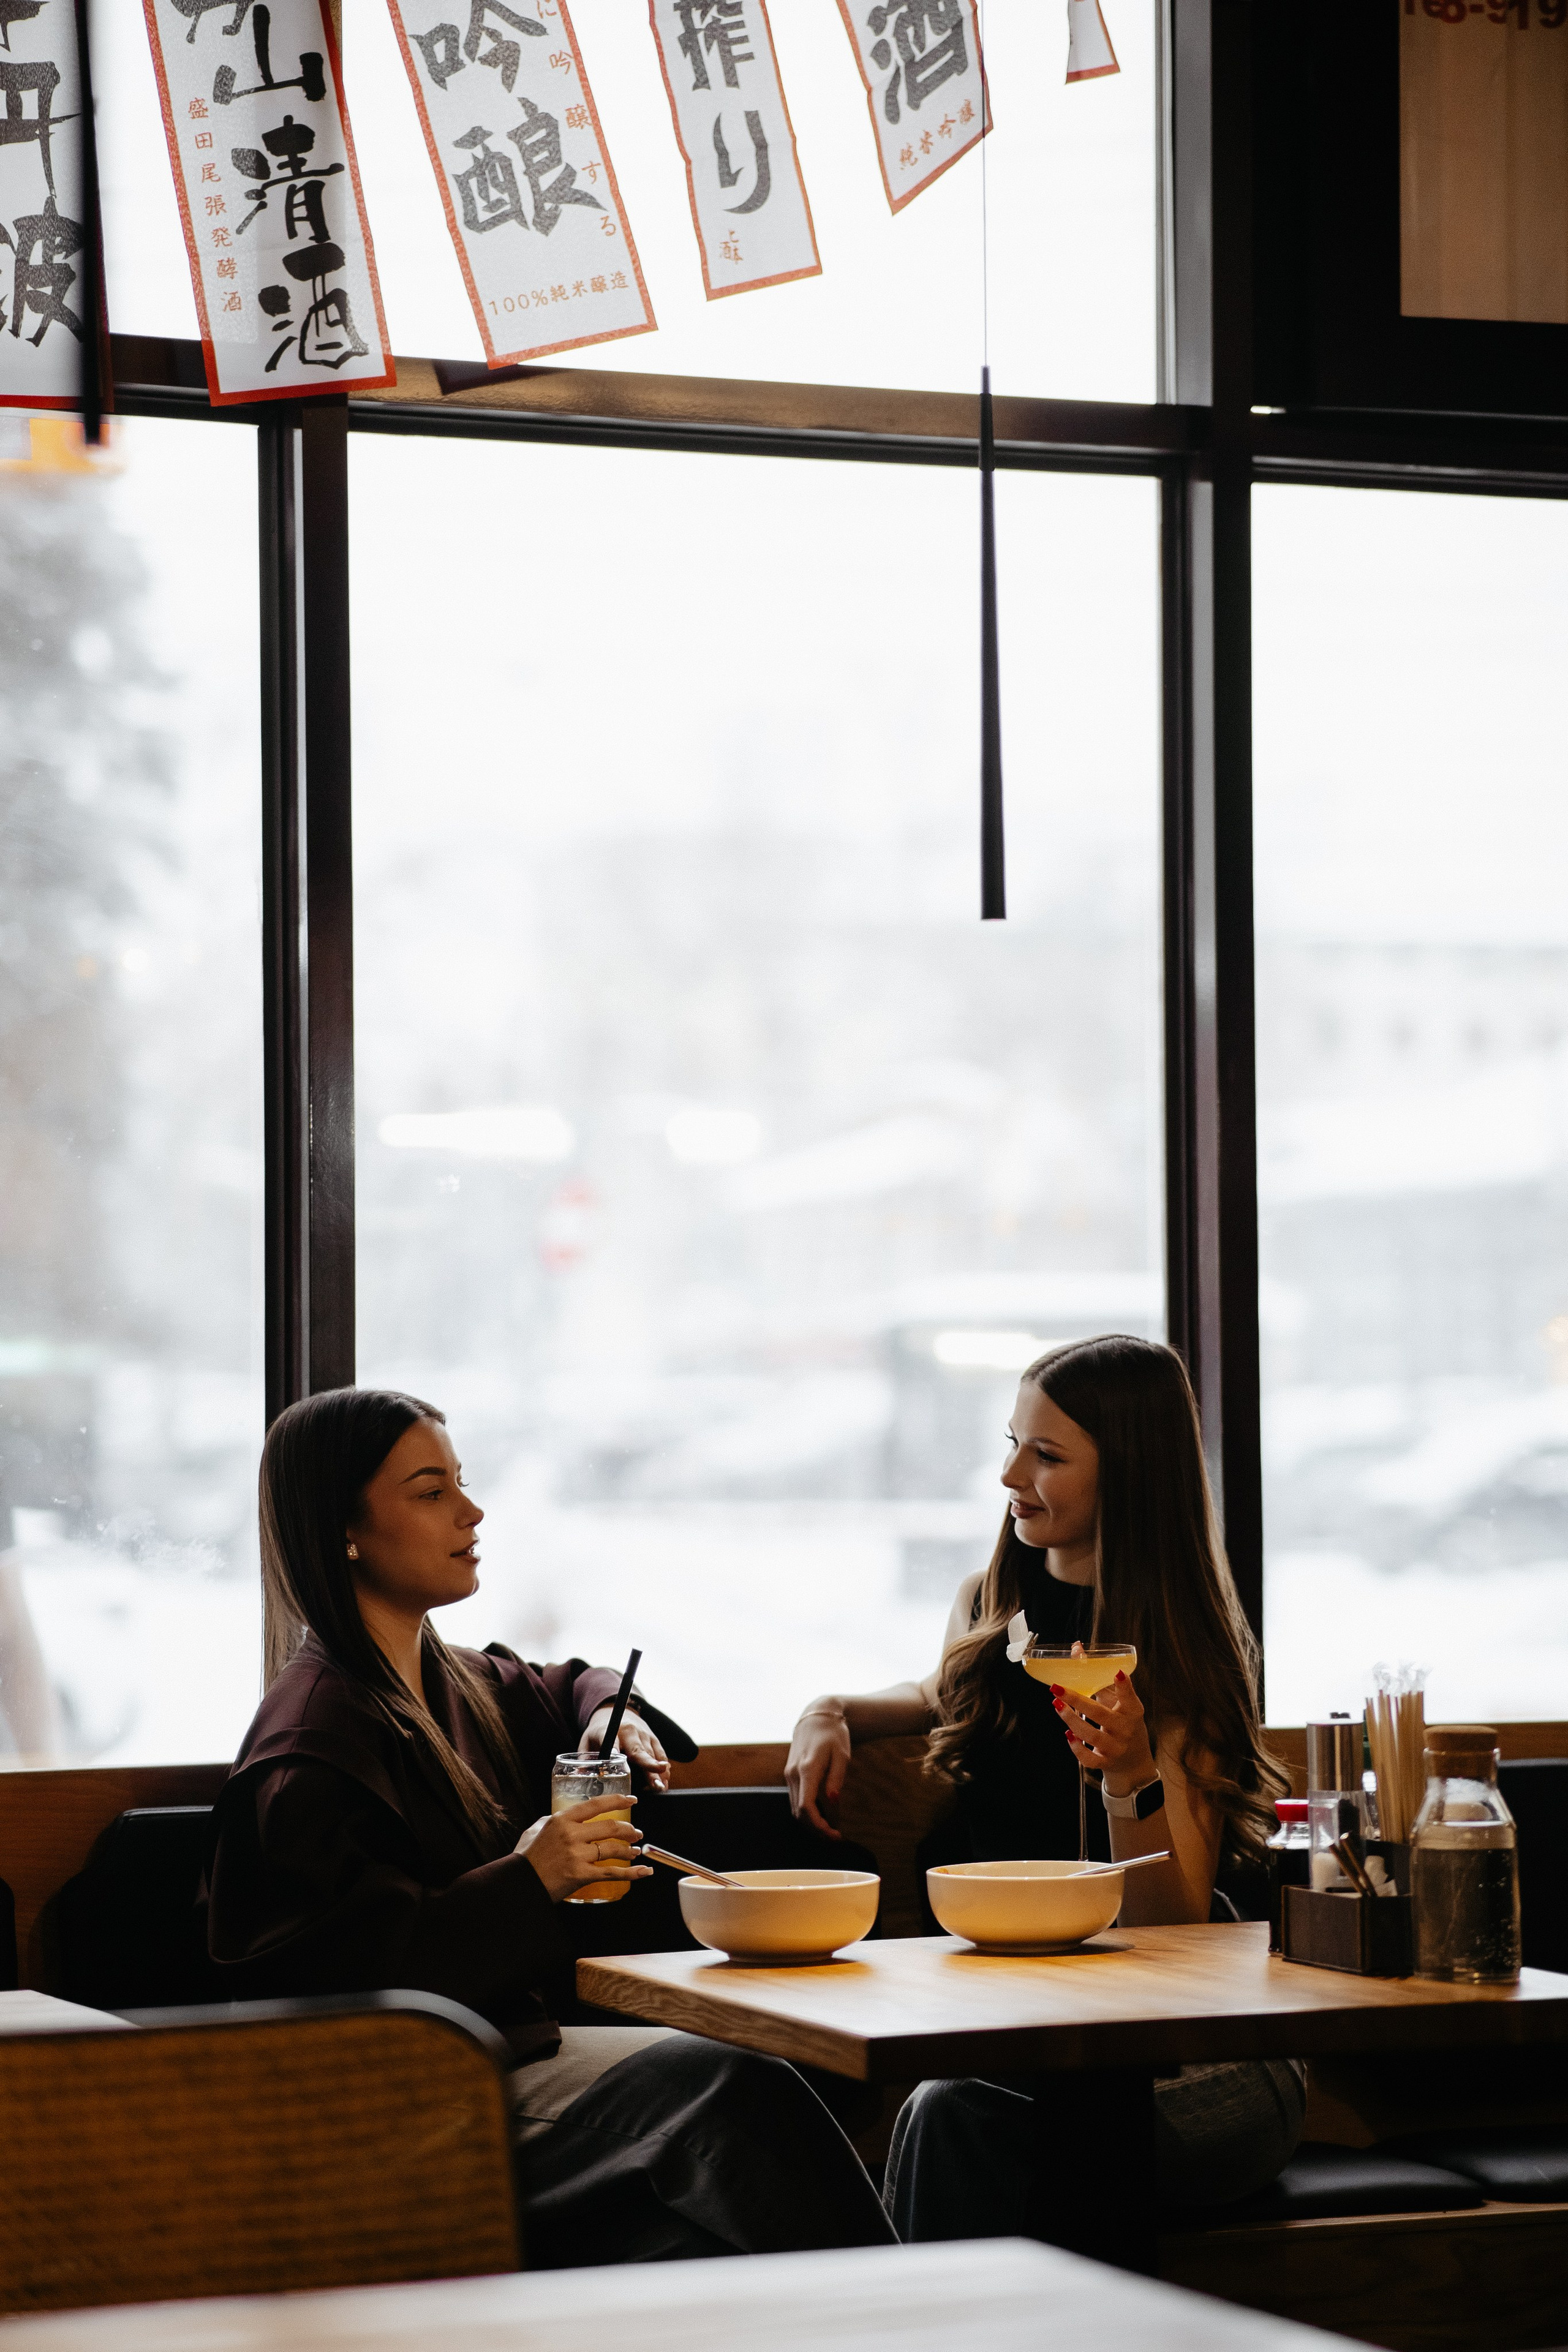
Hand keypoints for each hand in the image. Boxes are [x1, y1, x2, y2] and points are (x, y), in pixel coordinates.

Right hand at [514, 1794, 651, 1902]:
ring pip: (613, 1849)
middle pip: (610, 1827)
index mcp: (562, 1820)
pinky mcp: (581, 1875)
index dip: (618, 1800)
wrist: (518, 1883)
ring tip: (635, 1852)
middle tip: (636, 1833)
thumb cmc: (525, 1857)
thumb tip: (566, 1818)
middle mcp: (572, 1834)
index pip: (596, 1805)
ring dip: (629, 1851)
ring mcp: (578, 1855)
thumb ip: (552, 1820)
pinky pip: (612, 1873)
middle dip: (628, 1830)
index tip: (632, 1800)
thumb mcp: (536, 1829)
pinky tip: (643, 1872)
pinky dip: (631, 1873)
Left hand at [581, 1707, 668, 1789]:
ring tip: (660, 1786)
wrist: (614, 1711)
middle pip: (638, 1749)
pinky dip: (663, 1768)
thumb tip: (579, 1778)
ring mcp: (643, 1734)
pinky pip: (660, 1753)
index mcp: (609, 1730)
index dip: (614, 1748)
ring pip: (652, 1753)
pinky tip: (664, 1780)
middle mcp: (628, 1731)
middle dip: (648, 1765)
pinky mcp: (653, 1738)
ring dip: (657, 1771)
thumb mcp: (587, 1740)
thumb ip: (585, 1758)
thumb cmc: (599, 1731)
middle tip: (654, 1781)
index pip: (611, 1740)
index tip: (615, 1756)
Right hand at [785, 1703, 850, 1838]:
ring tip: (829, 1830)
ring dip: (810, 1823)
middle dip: (815, 1829)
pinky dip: (805, 1813)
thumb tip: (833, 1801)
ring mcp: (789, 1774)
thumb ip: (836, 1778)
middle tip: (836, 1837)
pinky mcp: (789, 1774)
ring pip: (794, 1809)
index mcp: (807, 1769)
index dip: (818, 1825)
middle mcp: (793, 1773)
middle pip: (798, 1812)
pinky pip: (794, 1800)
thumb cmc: (833, 1734)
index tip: (835, 1834)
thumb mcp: (842, 1755)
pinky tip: (820, 1816)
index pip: (806, 1806)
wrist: (816, 1716)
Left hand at [1051, 1660, 1155, 1796]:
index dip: (1124, 1687)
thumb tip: (1076, 1648)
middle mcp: (1125, 1730)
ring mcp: (1116, 1748)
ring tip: (1056, 1705)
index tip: (1116, 1673)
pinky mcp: (1105, 1763)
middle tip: (1057, 1688)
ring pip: (1092, 1736)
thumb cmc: (1122, 1721)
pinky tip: (1067, 1734)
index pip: (1130, 1698)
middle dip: (1078, 1701)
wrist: (1133, 1759)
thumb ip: (1100, 1677)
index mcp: (1133, 1712)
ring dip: (1071, 1721)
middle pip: (1102, 1716)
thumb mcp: (1118, 1701)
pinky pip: (1089, 1759)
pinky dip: (1077, 1748)